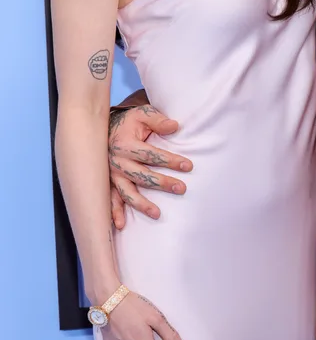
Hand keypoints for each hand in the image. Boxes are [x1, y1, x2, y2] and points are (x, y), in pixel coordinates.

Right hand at [109, 106, 192, 228]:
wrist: (104, 129)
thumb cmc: (129, 123)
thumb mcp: (142, 115)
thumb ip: (158, 120)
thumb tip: (175, 126)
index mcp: (126, 144)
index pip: (151, 154)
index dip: (170, 160)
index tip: (188, 166)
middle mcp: (117, 161)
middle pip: (142, 175)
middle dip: (162, 183)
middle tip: (181, 188)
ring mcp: (112, 174)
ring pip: (127, 191)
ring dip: (141, 203)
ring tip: (157, 213)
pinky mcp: (108, 183)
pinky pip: (110, 199)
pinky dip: (114, 212)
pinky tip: (120, 225)